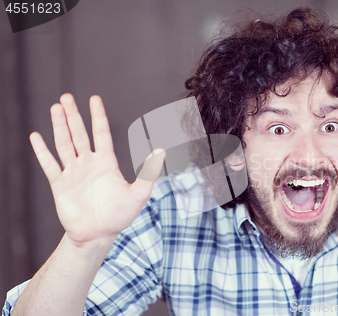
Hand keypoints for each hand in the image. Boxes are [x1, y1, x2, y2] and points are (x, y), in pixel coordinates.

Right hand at [30, 94, 164, 246]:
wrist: (98, 235)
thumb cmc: (119, 216)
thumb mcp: (139, 194)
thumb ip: (148, 173)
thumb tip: (162, 151)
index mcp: (106, 162)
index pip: (102, 133)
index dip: (98, 116)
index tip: (94, 99)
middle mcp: (88, 163)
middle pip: (79, 133)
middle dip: (73, 115)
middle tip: (66, 97)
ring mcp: (73, 173)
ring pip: (64, 144)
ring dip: (59, 127)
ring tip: (55, 108)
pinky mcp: (60, 185)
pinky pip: (50, 165)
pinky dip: (43, 152)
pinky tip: (36, 137)